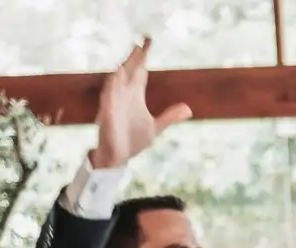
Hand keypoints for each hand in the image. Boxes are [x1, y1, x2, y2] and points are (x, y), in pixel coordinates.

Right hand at [90, 39, 192, 170]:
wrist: (119, 158)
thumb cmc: (133, 140)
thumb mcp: (156, 127)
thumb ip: (170, 117)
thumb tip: (188, 109)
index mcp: (135, 96)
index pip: (140, 72)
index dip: (143, 58)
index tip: (147, 42)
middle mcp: (124, 96)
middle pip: (129, 72)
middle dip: (134, 59)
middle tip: (140, 43)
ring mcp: (114, 104)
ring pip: (117, 82)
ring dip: (122, 70)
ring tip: (128, 58)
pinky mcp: (107, 115)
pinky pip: (108, 100)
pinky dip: (112, 89)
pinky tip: (116, 78)